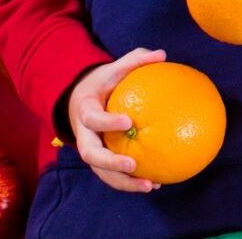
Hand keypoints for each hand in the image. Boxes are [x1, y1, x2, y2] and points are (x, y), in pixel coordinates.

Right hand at [67, 47, 165, 192]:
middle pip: (90, 154)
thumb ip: (135, 60)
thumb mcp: (113, 68)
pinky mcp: (100, 160)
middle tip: (132, 165)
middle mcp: (84, 134)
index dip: (107, 122)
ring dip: (123, 182)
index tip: (129, 122)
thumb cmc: (103, 83)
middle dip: (110, 163)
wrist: (80, 99)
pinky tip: (154, 184)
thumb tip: (162, 55)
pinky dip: (129, 182)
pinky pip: (112, 175)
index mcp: (85, 110)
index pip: (92, 118)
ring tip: (149, 186)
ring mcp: (90, 149)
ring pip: (100, 172)